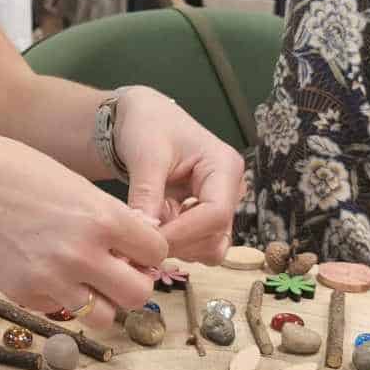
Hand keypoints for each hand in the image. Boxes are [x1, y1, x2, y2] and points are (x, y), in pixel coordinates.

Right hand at [0, 131, 163, 328]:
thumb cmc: (18, 173)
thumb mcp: (76, 186)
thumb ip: (109, 219)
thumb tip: (136, 249)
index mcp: (103, 218)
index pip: (157, 253)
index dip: (148, 253)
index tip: (135, 250)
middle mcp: (83, 253)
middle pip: (138, 295)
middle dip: (132, 285)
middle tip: (117, 273)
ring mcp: (52, 278)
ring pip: (104, 317)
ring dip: (100, 302)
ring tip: (83, 281)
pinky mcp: (24, 294)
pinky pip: (60, 311)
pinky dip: (59, 299)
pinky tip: (44, 272)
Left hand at [112, 86, 244, 264]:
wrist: (143, 121)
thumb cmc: (148, 126)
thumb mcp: (145, 155)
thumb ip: (147, 194)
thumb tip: (146, 234)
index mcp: (225, 167)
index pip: (216, 214)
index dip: (182, 234)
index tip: (147, 240)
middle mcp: (230, 189)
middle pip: (216, 236)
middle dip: (177, 243)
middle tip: (139, 238)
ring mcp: (220, 206)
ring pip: (209, 248)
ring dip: (176, 246)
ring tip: (146, 226)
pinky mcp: (205, 218)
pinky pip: (197, 246)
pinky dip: (173, 244)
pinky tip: (152, 226)